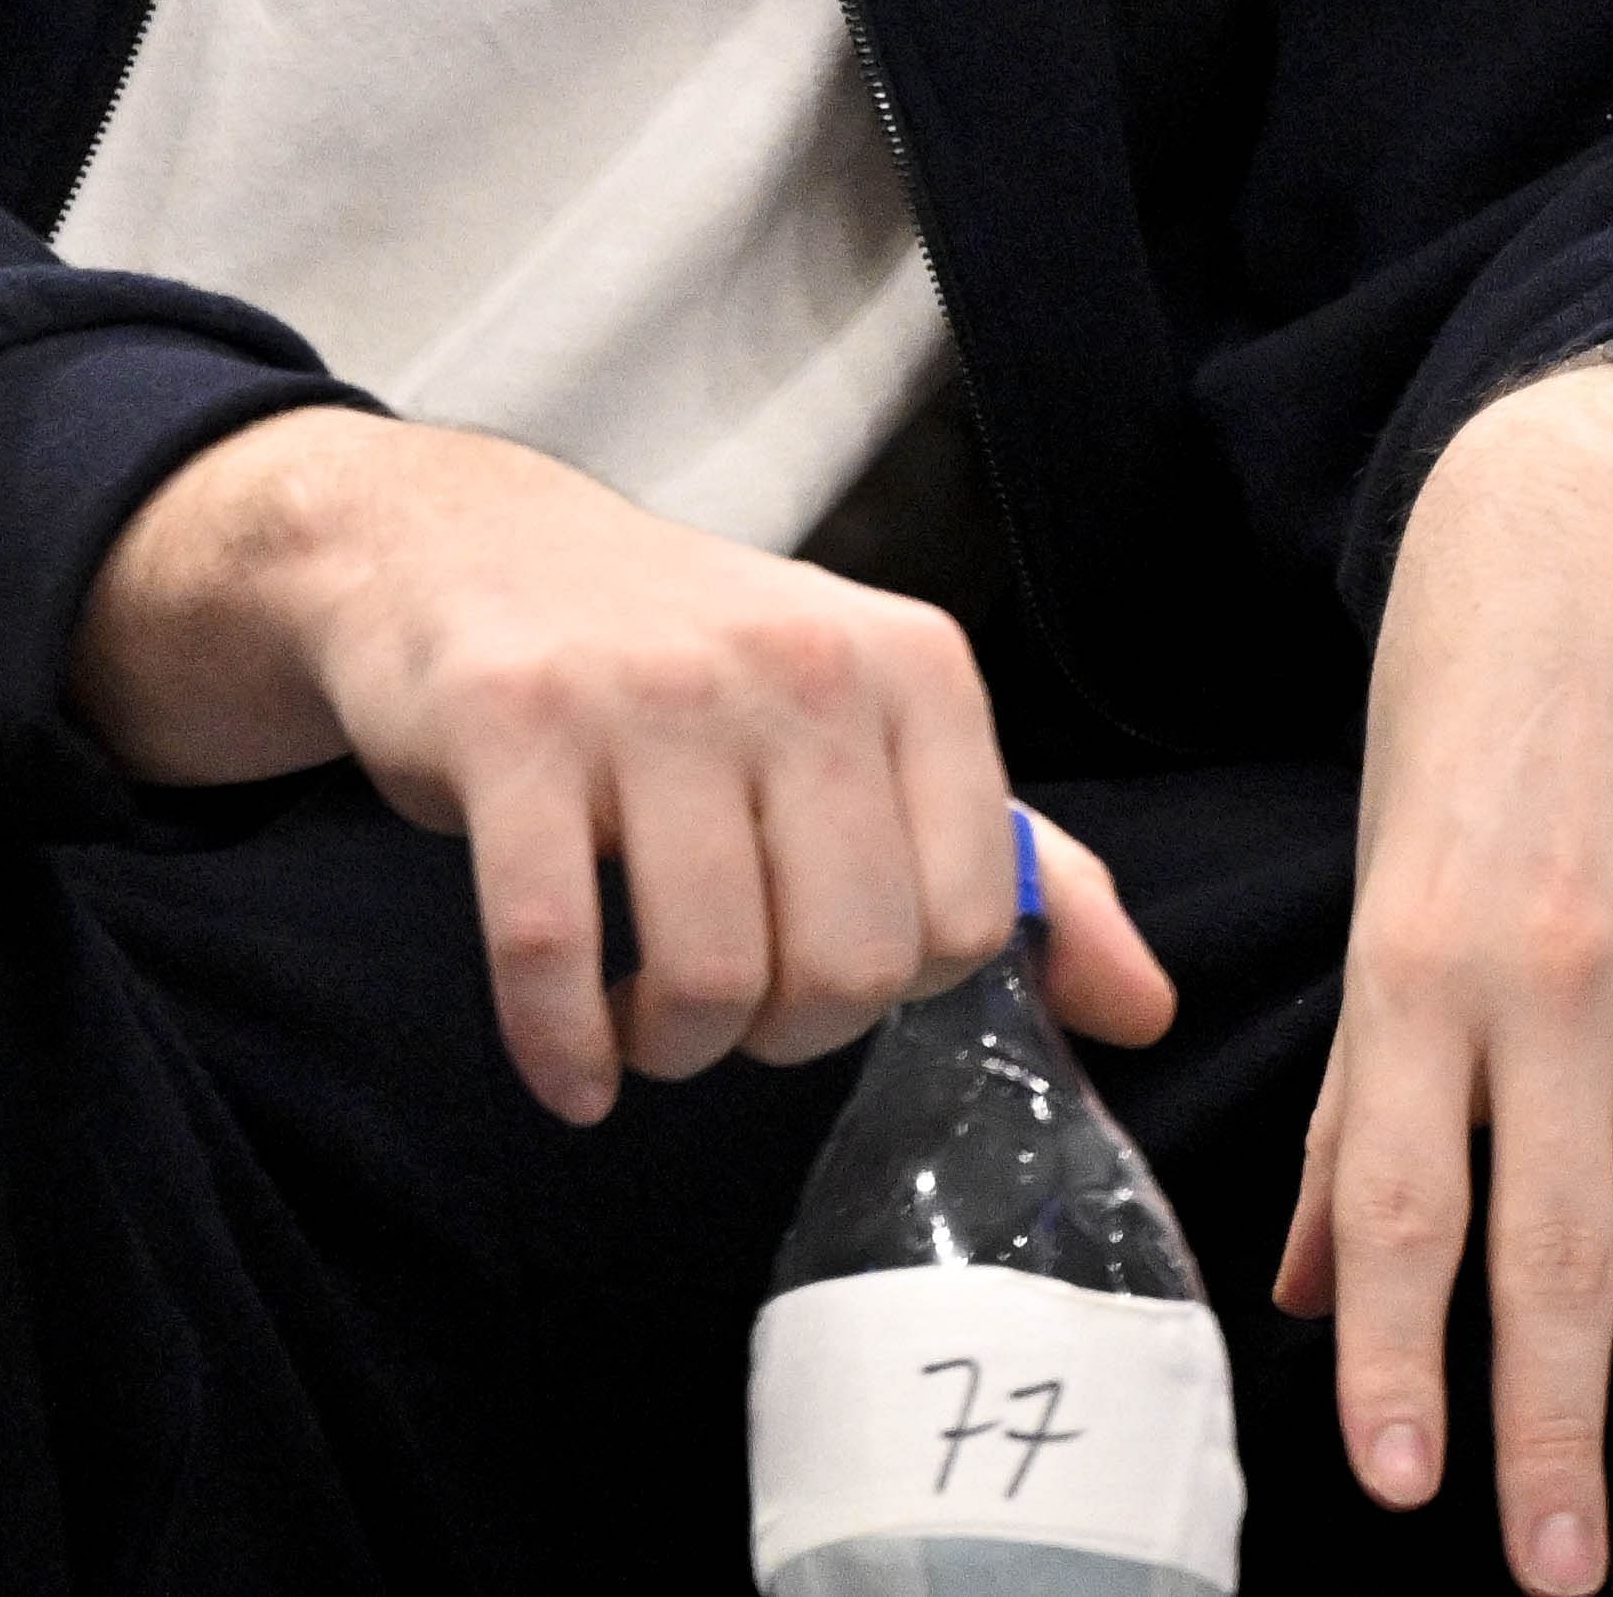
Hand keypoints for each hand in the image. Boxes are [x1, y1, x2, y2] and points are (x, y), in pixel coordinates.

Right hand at [66, 406, 1171, 1119]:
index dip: (892, 988)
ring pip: (711, 974)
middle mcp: (798, 661)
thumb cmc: (689, 667)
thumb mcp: (872, 728)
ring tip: (649, 1020)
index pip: (967, 925)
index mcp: (913, 664)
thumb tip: (1146, 1013)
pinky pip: (551, 950)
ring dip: (675, 1048)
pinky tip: (570, 1066)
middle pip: (845, 969)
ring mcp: (650, 687)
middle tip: (728, 1004)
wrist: (467, 547)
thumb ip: (1013, 868)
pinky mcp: (515, 720)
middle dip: (781, 1035)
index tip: (822, 963)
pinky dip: (562, 1049)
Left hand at [1282, 362, 1612, 1587]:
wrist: (1611, 510)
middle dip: (1557, 1430)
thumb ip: (1367, 1091)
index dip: (1401, 1357)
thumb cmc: (1473, 706)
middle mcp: (1554, 973)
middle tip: (1560, 1575)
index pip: (1399, 1205)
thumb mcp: (1385, 876)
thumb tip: (1310, 1289)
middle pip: (1559, 1246)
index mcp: (1419, 965)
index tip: (1406, 1491)